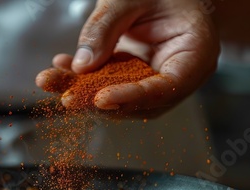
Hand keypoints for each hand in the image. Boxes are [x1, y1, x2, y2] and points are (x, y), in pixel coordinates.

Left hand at [36, 0, 219, 117]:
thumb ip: (106, 28)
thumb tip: (79, 66)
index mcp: (196, 53)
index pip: (167, 88)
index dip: (133, 97)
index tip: (100, 99)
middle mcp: (179, 73)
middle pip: (140, 101)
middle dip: (98, 101)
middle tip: (67, 98)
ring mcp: (157, 76)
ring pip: (121, 97)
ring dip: (84, 93)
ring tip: (52, 81)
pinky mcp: (137, 74)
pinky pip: (111, 83)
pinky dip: (85, 80)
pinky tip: (61, 69)